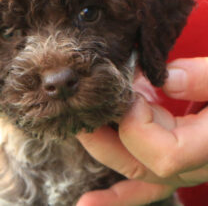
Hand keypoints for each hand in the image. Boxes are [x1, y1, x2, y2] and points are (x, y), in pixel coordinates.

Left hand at [76, 58, 207, 205]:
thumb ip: (204, 77)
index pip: (163, 155)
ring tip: (76, 127)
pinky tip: (86, 203)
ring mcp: (192, 171)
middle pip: (139, 165)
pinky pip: (148, 190)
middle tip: (87, 103)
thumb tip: (165, 79)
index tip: (131, 92)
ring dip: (104, 152)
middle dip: (105, 134)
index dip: (136, 126)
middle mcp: (201, 166)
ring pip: (138, 175)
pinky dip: (118, 196)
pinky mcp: (185, 166)